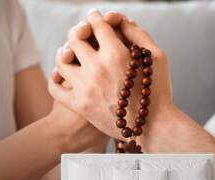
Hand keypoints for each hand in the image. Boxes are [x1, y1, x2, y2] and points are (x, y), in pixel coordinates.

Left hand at [49, 10, 173, 144]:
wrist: (153, 127)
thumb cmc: (158, 91)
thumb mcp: (157, 57)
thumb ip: (139, 34)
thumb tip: (120, 20)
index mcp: (116, 53)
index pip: (97, 23)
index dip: (95, 16)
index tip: (95, 17)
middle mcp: (97, 68)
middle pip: (75, 37)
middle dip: (78, 31)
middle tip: (81, 33)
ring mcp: (86, 87)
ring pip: (61, 60)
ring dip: (64, 52)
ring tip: (69, 53)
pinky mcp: (79, 105)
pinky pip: (55, 87)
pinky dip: (55, 79)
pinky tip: (63, 76)